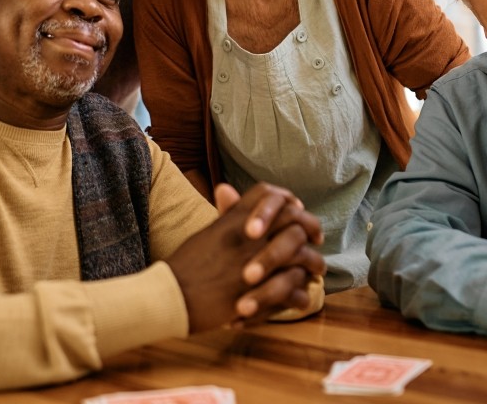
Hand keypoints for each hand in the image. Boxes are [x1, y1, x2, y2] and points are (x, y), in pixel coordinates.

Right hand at [168, 183, 324, 331]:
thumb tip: (227, 188)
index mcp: (235, 220)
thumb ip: (227, 214)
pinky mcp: (258, 293)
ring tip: (316, 271)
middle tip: (317, 239)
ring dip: (313, 264)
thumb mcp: (206, 232)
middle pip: (295, 221)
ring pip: (302, 257)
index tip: (297, 210)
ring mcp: (256, 263)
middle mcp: (249, 237)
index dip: (288, 201)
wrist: (170, 296)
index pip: (271, 196)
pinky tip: (300, 297)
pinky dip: (301, 295)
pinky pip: (294, 291)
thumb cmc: (185, 266)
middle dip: (311, 228)